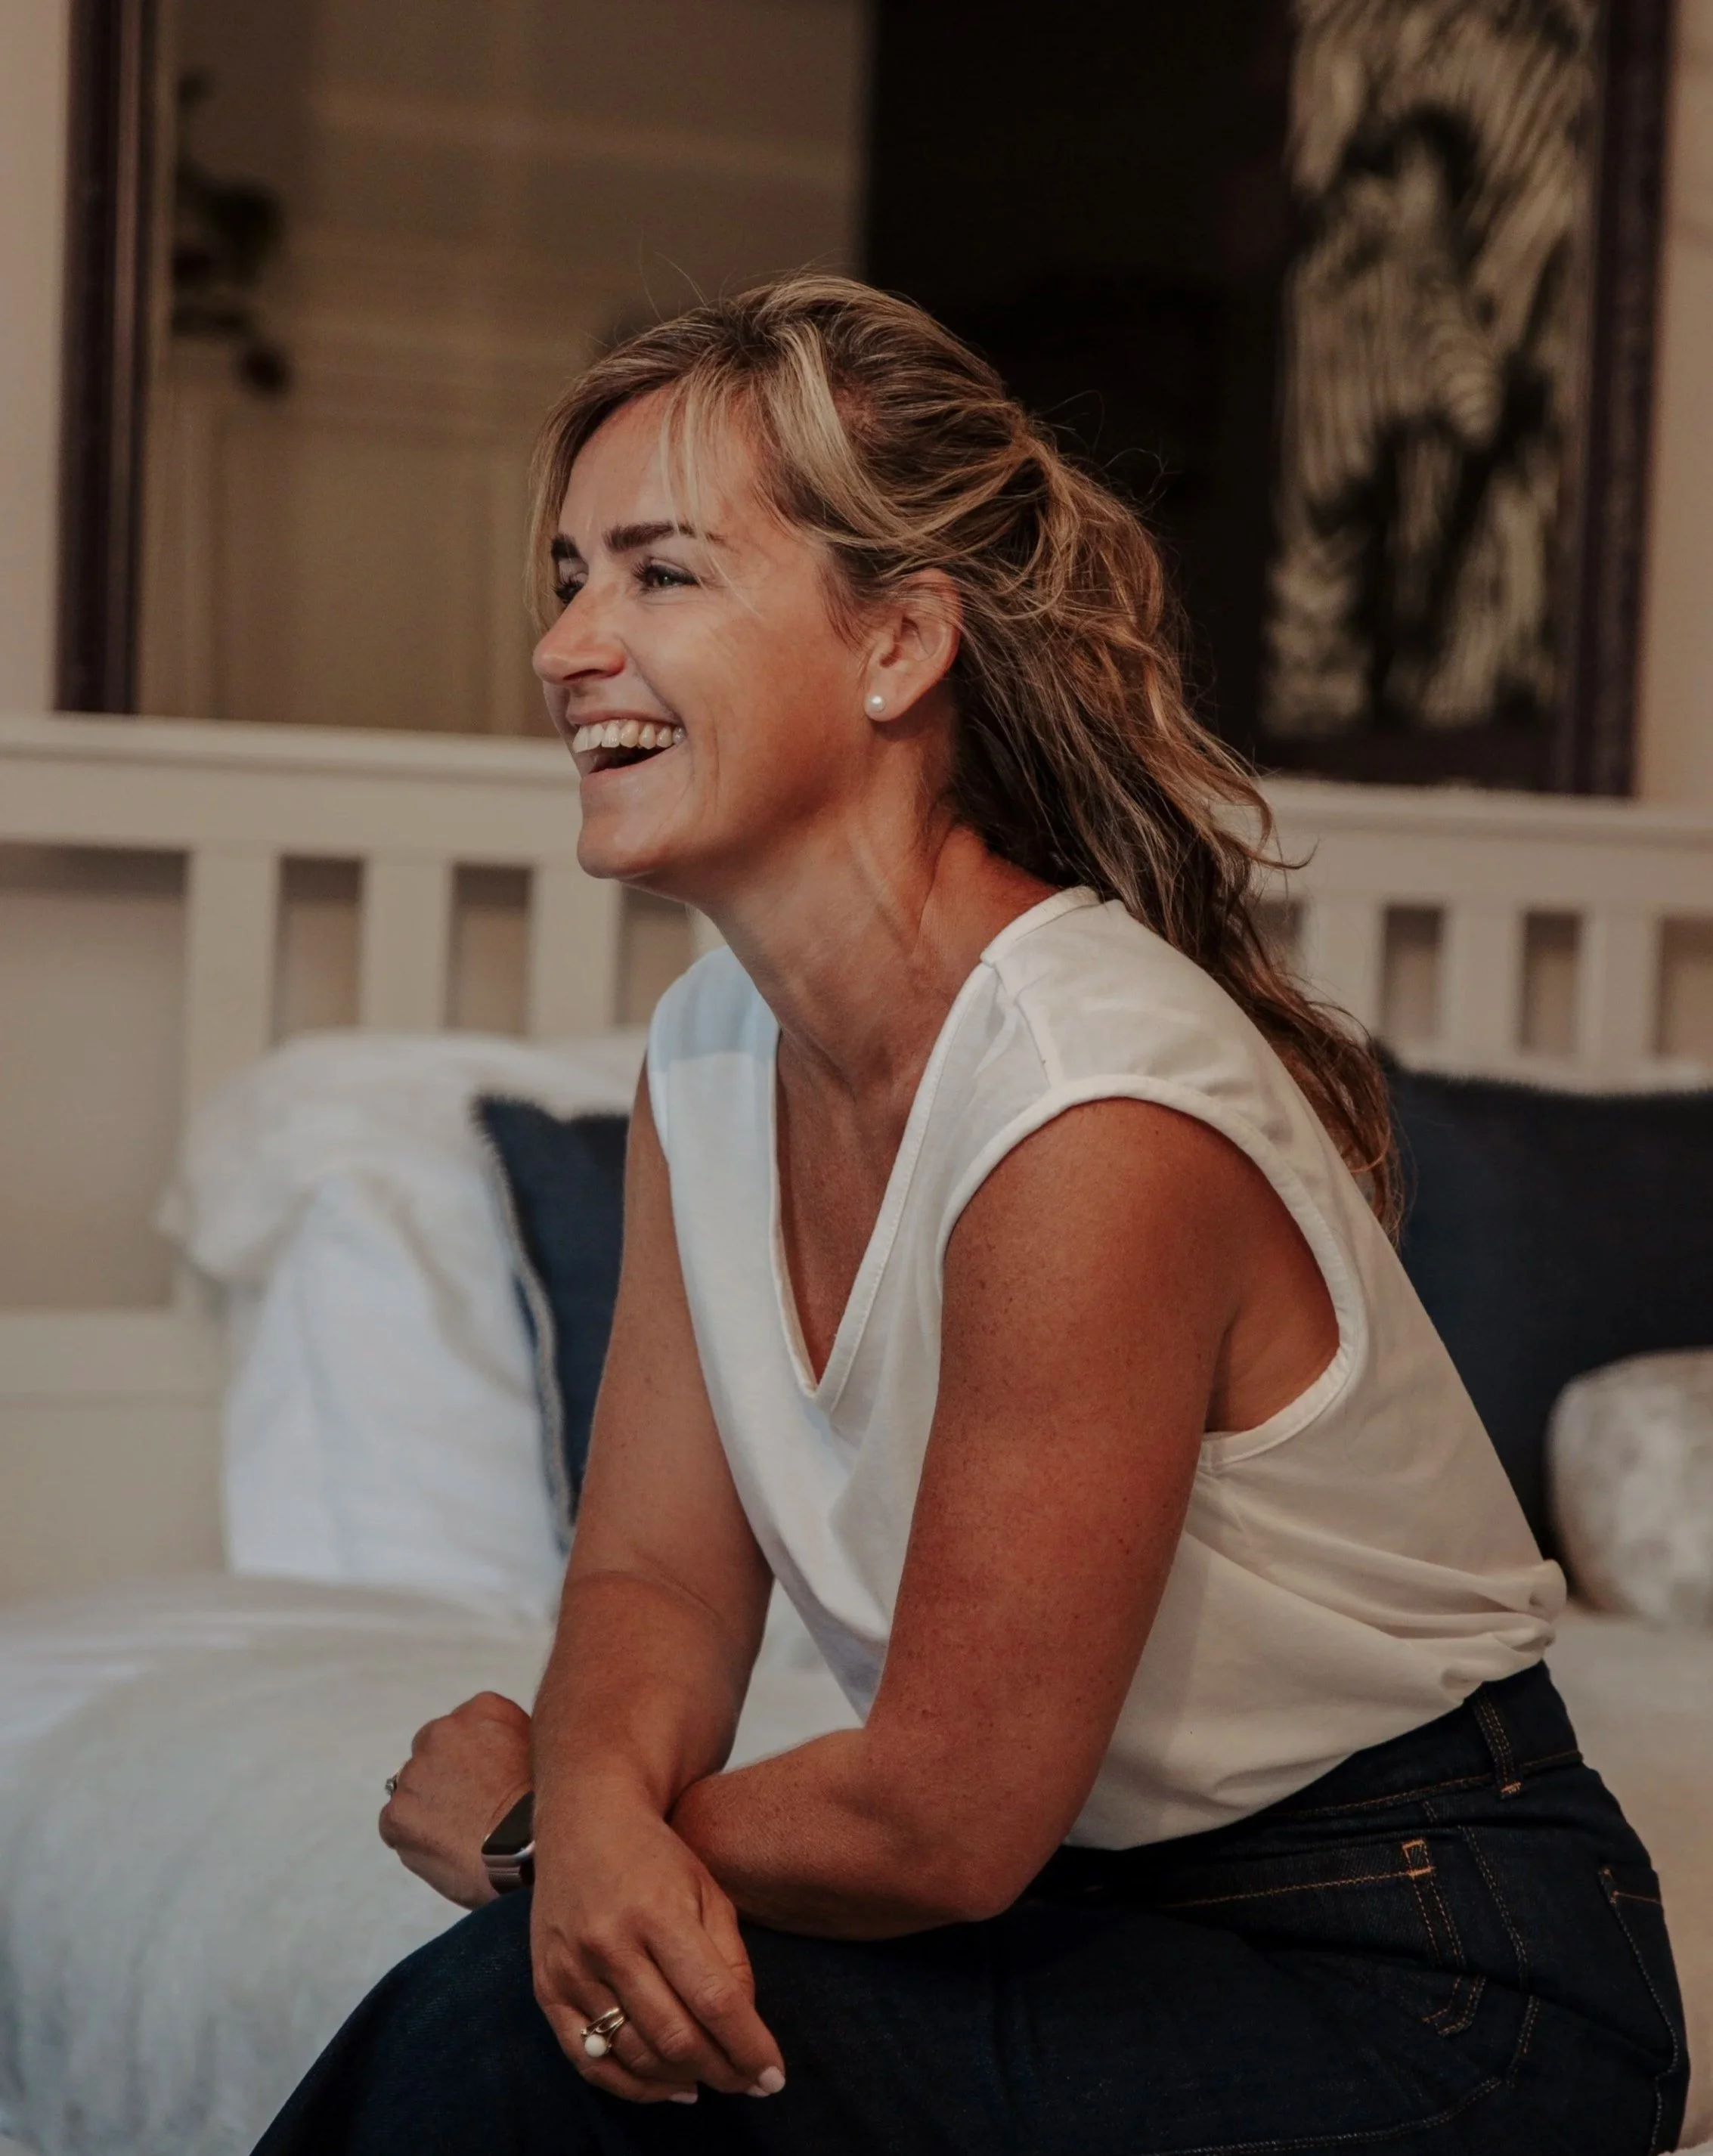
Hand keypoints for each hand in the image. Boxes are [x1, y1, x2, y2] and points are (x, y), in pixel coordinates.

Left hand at [379, 1691, 531, 1908]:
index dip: (477, 1756)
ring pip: (414, 1788)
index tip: (490, 1778)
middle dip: (446, 1774)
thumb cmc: (543, 1807)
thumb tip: (499, 1748)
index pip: (466, 1726)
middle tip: (471, 1805)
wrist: (527, 1850)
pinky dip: (413, 1835)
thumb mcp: (541, 1749)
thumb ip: (511, 1737)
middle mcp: (441, 1730)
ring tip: (461, 1832)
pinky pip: (396, 1823)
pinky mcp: (396, 1814)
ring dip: (430, 1804)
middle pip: (433, 1749)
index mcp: (482, 1709)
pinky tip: (444, 1848)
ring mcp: (414, 1773)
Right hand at [530, 1783, 786, 2106]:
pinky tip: (665, 2085)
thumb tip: (743, 2029)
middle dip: (721, 2071)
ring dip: (682, 2079)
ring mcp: (573, 1968)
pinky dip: (631, 2085)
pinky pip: (588, 2060)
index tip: (774, 2077)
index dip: (748, 2047)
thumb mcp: (708, 1890)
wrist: (583, 1822)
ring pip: (635, 2054)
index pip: (714, 1999)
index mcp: (660, 1912)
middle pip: (675, 2036)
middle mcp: (610, 1943)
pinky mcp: (547, 1987)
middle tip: (747, 2082)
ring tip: (712, 2079)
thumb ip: (730, 1959)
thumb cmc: (656, 1856)